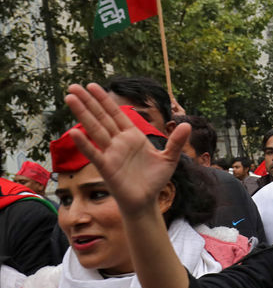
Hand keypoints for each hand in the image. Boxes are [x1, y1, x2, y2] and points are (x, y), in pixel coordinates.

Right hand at [64, 83, 190, 216]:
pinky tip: (75, 132)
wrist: (146, 201)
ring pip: (95, 130)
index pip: (116, 114)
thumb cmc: (155, 179)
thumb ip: (177, 142)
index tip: (93, 85)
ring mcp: (111, 153)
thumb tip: (187, 124)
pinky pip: (94, 153)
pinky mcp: (107, 167)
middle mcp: (119, 142)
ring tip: (70, 98)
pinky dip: (85, 143)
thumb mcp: (169, 158)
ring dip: (83, 114)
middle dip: (89, 102)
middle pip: (102, 118)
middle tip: (74, 86)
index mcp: (133, 136)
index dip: (105, 100)